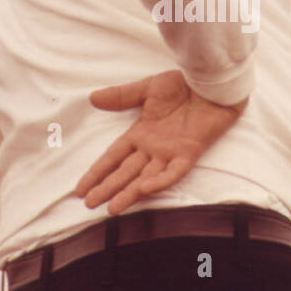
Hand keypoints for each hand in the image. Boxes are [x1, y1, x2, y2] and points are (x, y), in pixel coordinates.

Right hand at [74, 69, 247, 214]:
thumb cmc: (183, 84)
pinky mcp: (189, 153)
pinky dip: (160, 181)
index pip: (113, 157)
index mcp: (141, 134)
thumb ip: (121, 96)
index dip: (97, 172)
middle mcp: (152, 148)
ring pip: (145, 178)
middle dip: (107, 188)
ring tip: (111, 208)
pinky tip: (144, 189)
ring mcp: (170, 153)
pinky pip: (174, 172)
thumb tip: (93, 98)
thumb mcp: (147, 88)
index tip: (80, 188)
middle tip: (90, 204)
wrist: (211, 82)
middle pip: (125, 172)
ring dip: (128, 193)